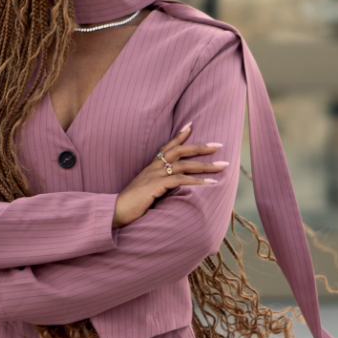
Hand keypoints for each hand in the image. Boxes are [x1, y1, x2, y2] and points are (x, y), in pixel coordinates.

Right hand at [112, 123, 226, 227]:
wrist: (114, 211)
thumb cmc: (130, 205)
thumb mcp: (145, 192)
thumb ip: (157, 186)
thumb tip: (171, 188)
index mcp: (150, 168)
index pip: (166, 147)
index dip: (179, 136)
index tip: (191, 125)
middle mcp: (153, 168)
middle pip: (179, 151)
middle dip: (200, 147)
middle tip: (218, 145)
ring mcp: (154, 175)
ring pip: (184, 165)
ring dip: (205, 165)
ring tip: (222, 166)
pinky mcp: (156, 185)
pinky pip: (180, 180)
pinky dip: (197, 181)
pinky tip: (210, 183)